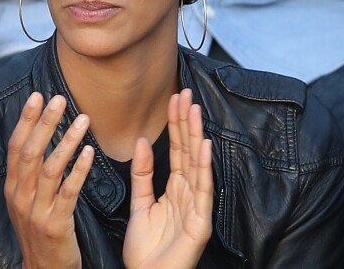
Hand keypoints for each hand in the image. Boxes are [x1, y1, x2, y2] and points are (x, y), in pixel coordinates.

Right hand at [4, 93, 94, 268]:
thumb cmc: (40, 229)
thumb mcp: (27, 199)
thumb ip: (31, 171)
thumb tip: (41, 135)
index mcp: (13, 187)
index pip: (16, 146)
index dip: (26, 120)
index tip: (37, 96)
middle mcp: (20, 196)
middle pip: (30, 152)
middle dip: (45, 123)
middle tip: (59, 99)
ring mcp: (36, 211)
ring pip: (50, 169)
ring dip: (67, 141)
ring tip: (83, 119)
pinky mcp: (55, 225)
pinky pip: (69, 192)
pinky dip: (79, 170)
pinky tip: (90, 152)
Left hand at [123, 89, 212, 268]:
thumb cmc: (145, 249)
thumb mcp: (139, 203)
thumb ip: (142, 173)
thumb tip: (143, 141)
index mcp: (175, 188)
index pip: (178, 149)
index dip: (176, 124)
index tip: (174, 99)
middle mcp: (188, 193)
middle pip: (188, 150)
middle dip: (186, 122)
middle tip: (185, 94)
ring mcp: (196, 206)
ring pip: (197, 164)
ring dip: (196, 136)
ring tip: (193, 110)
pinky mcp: (200, 223)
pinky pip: (202, 190)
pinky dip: (203, 167)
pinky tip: (203, 145)